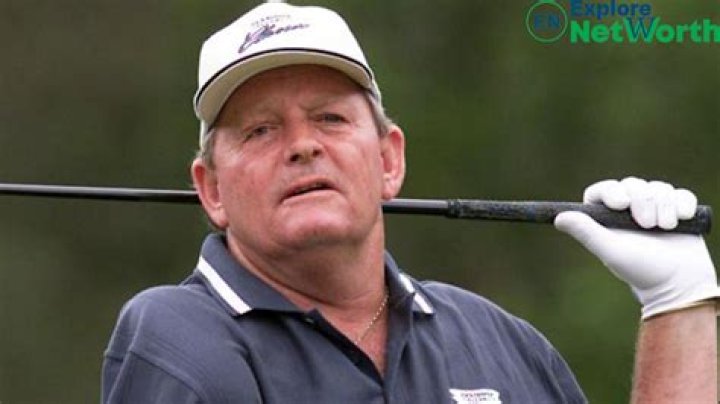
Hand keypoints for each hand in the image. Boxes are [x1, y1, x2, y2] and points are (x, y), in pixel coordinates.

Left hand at [554, 177, 718, 318]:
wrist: (680, 282)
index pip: (604, 191)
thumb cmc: (641, 270)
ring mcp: (656, 208)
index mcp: (609, 217)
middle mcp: (630, 209)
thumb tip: (559, 218)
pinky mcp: (679, 209)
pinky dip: (682, 204)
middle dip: (643, 201)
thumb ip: (586, 232)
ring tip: (665, 228)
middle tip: (647, 225)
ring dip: (664, 206)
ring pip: (658, 188)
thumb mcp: (610, 251)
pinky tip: (682, 220)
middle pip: (633, 185)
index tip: (621, 203)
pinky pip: (681, 194)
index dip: (611, 191)